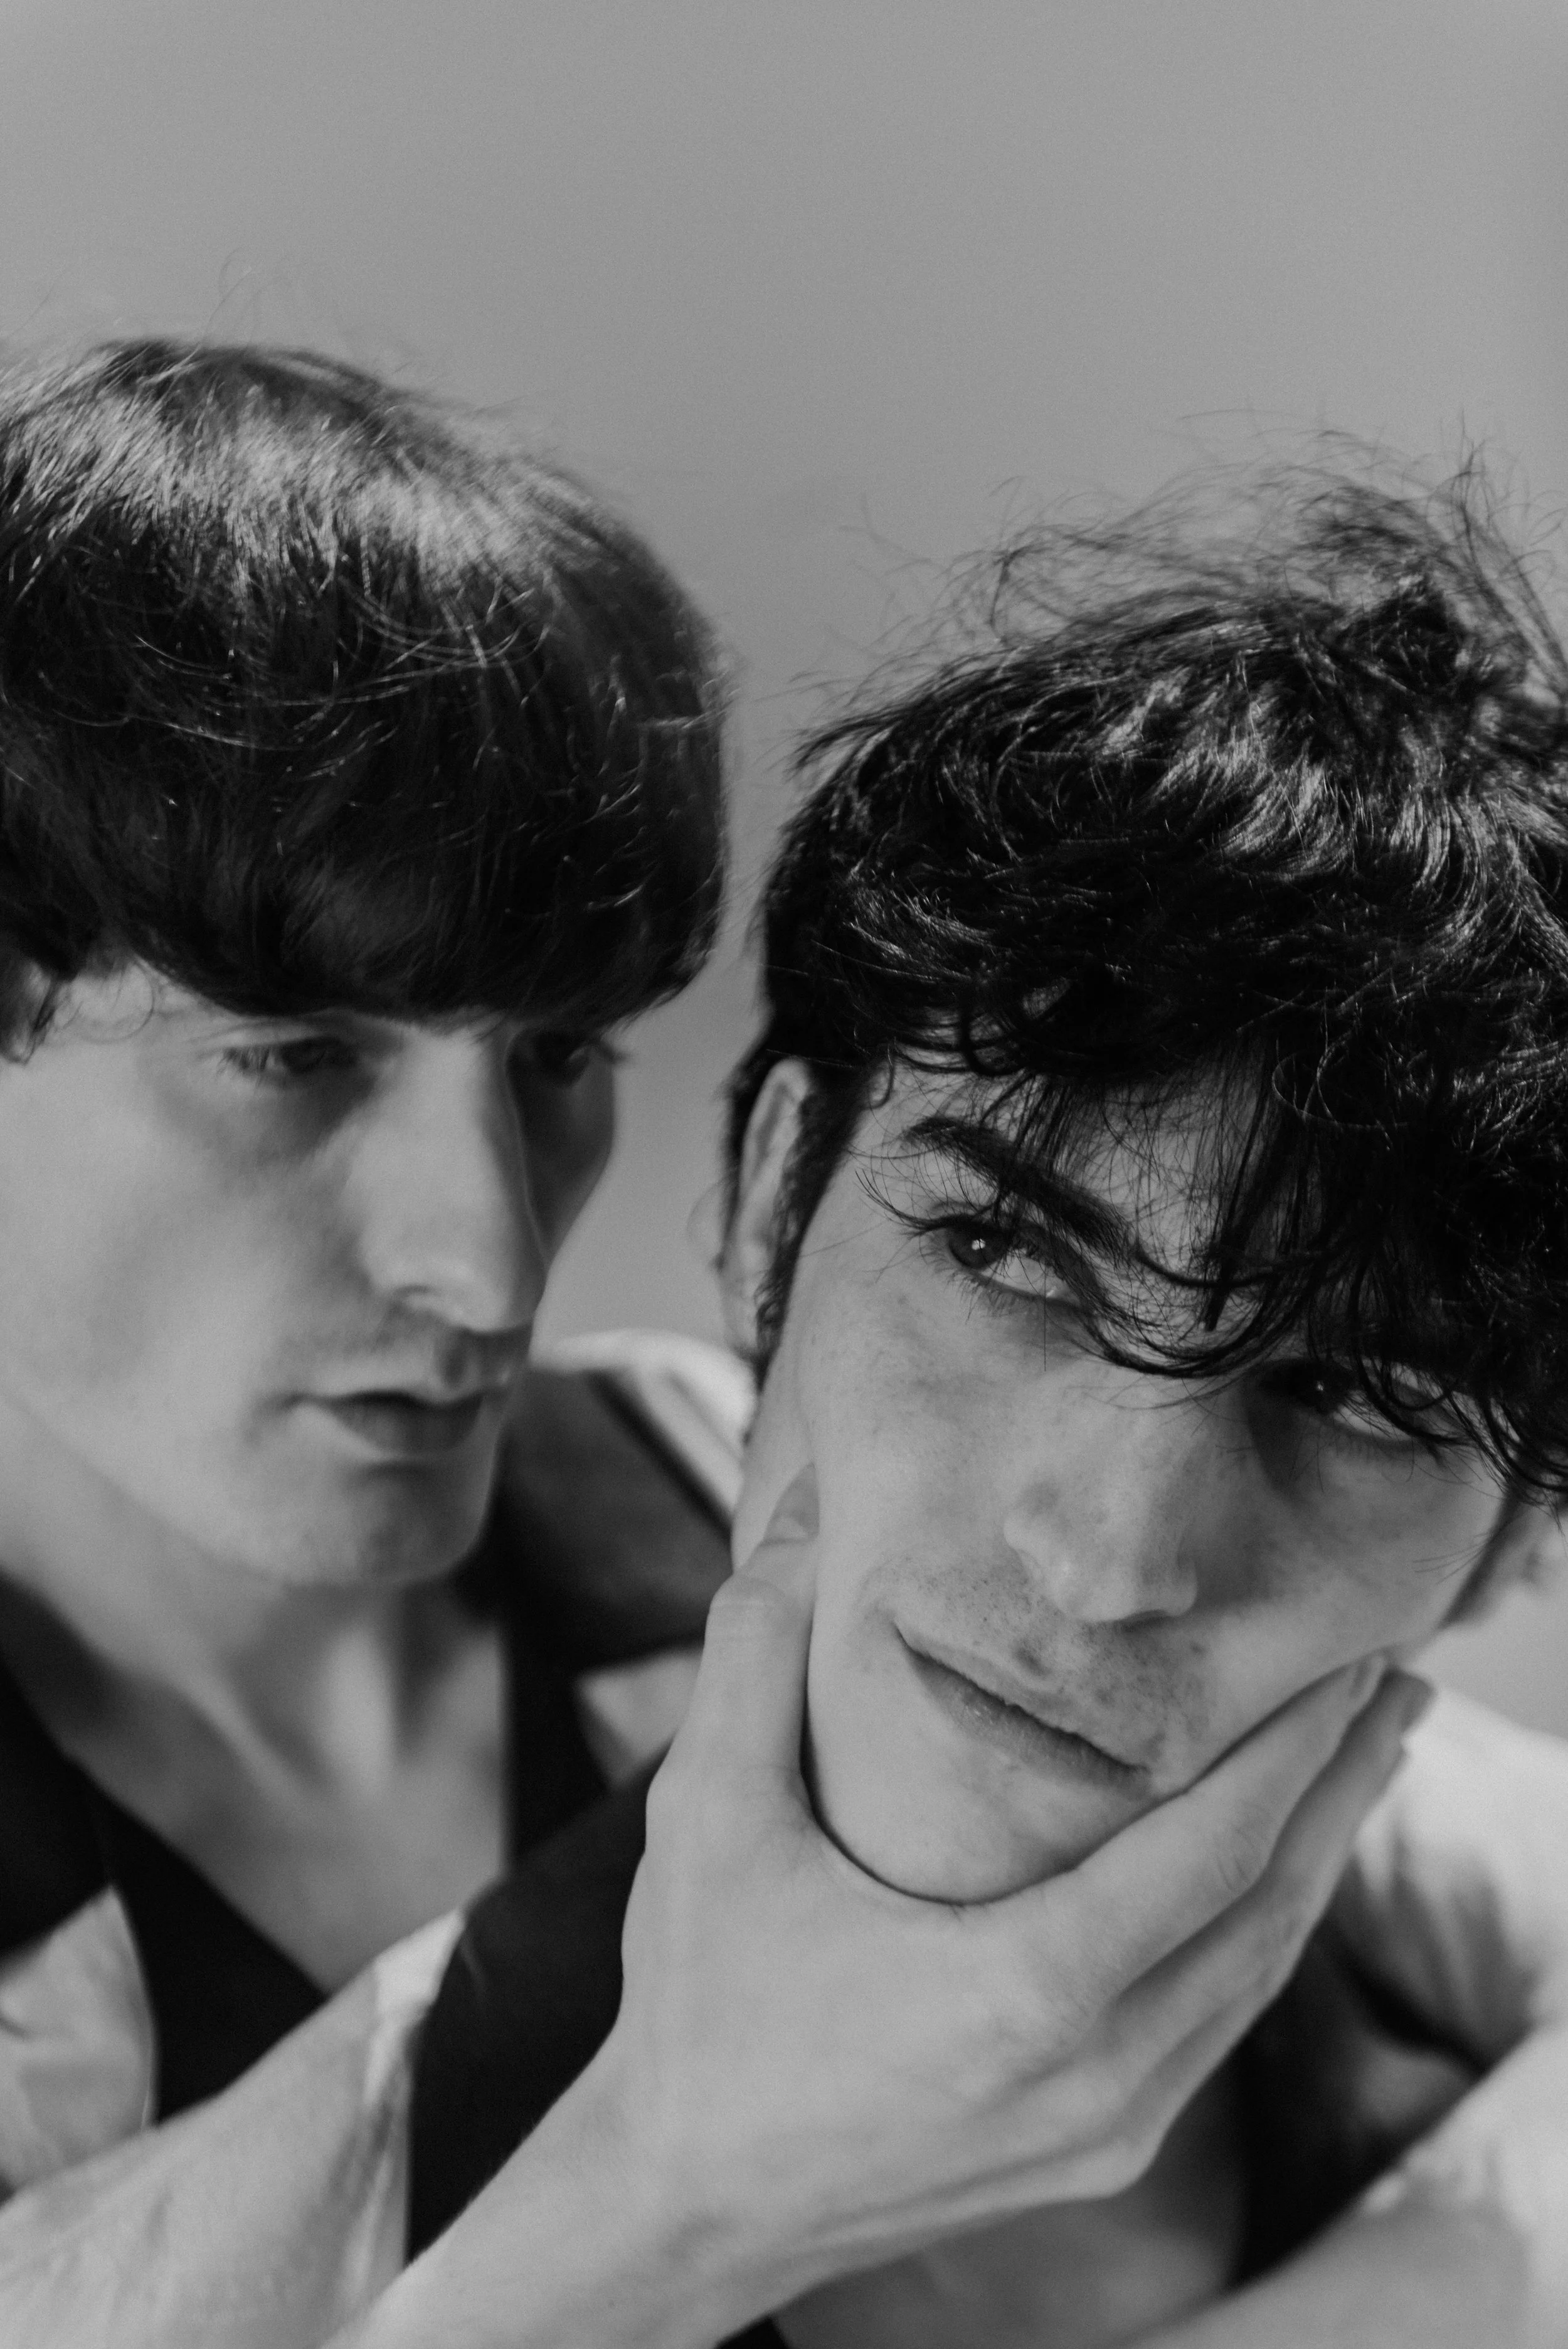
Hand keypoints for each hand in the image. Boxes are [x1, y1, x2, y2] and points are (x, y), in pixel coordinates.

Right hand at [587, 1474, 1428, 2330]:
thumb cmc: (700, 2012)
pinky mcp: (1102, 2154)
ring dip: (1315, 1859)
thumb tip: (798, 1515)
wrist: (689, 2201)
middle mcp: (1095, 2077)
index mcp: (1020, 1995)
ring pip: (1256, 1978)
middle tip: (1390, 1680)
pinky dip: (1261, 1933)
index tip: (1347, 1660)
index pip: (1210, 1855)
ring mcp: (1111, 2130)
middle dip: (1338, 1788)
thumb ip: (753, 1657)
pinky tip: (1270, 1874)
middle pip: (1266, 1913)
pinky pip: (1219, 2027)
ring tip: (1358, 1758)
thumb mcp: (706, 1820)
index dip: (1291, 1751)